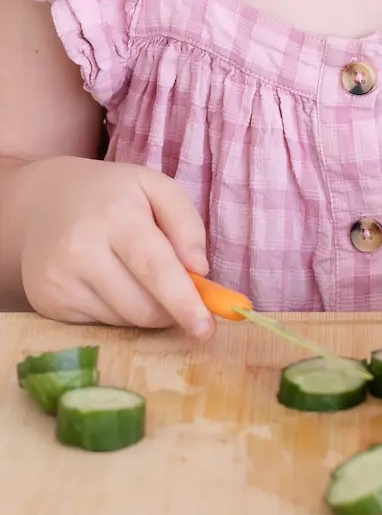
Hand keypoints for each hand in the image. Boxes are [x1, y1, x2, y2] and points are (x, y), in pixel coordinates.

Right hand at [11, 156, 214, 338]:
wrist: (42, 200)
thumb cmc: (111, 194)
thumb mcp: (155, 186)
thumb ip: (186, 222)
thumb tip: (200, 270)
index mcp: (116, 214)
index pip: (156, 268)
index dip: (184, 302)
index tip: (206, 327)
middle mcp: (82, 249)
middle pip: (141, 305)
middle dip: (172, 312)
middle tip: (185, 302)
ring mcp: (60, 279)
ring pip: (123, 320)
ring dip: (146, 311)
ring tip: (141, 280)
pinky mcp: (47, 302)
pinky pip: (99, 325)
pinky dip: (119, 313)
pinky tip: (112, 285)